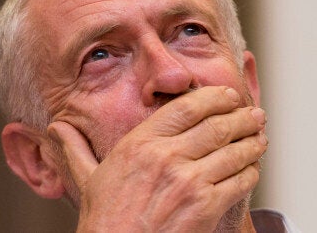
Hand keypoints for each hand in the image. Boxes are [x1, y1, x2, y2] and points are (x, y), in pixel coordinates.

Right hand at [48, 86, 267, 231]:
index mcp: (140, 143)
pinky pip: (239, 180)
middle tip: (254, 115)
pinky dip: (251, 171)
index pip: (187, 106)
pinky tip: (252, 168)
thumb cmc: (104, 220)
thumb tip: (56, 127)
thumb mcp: (87, 178)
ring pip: (234, 151)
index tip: (228, 96)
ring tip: (260, 138)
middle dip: (242, 117)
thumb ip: (75, 148)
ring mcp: (188, 181)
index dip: (214, 97)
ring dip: (253, 142)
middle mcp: (166, 156)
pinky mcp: (205, 206)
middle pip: (217, 124)